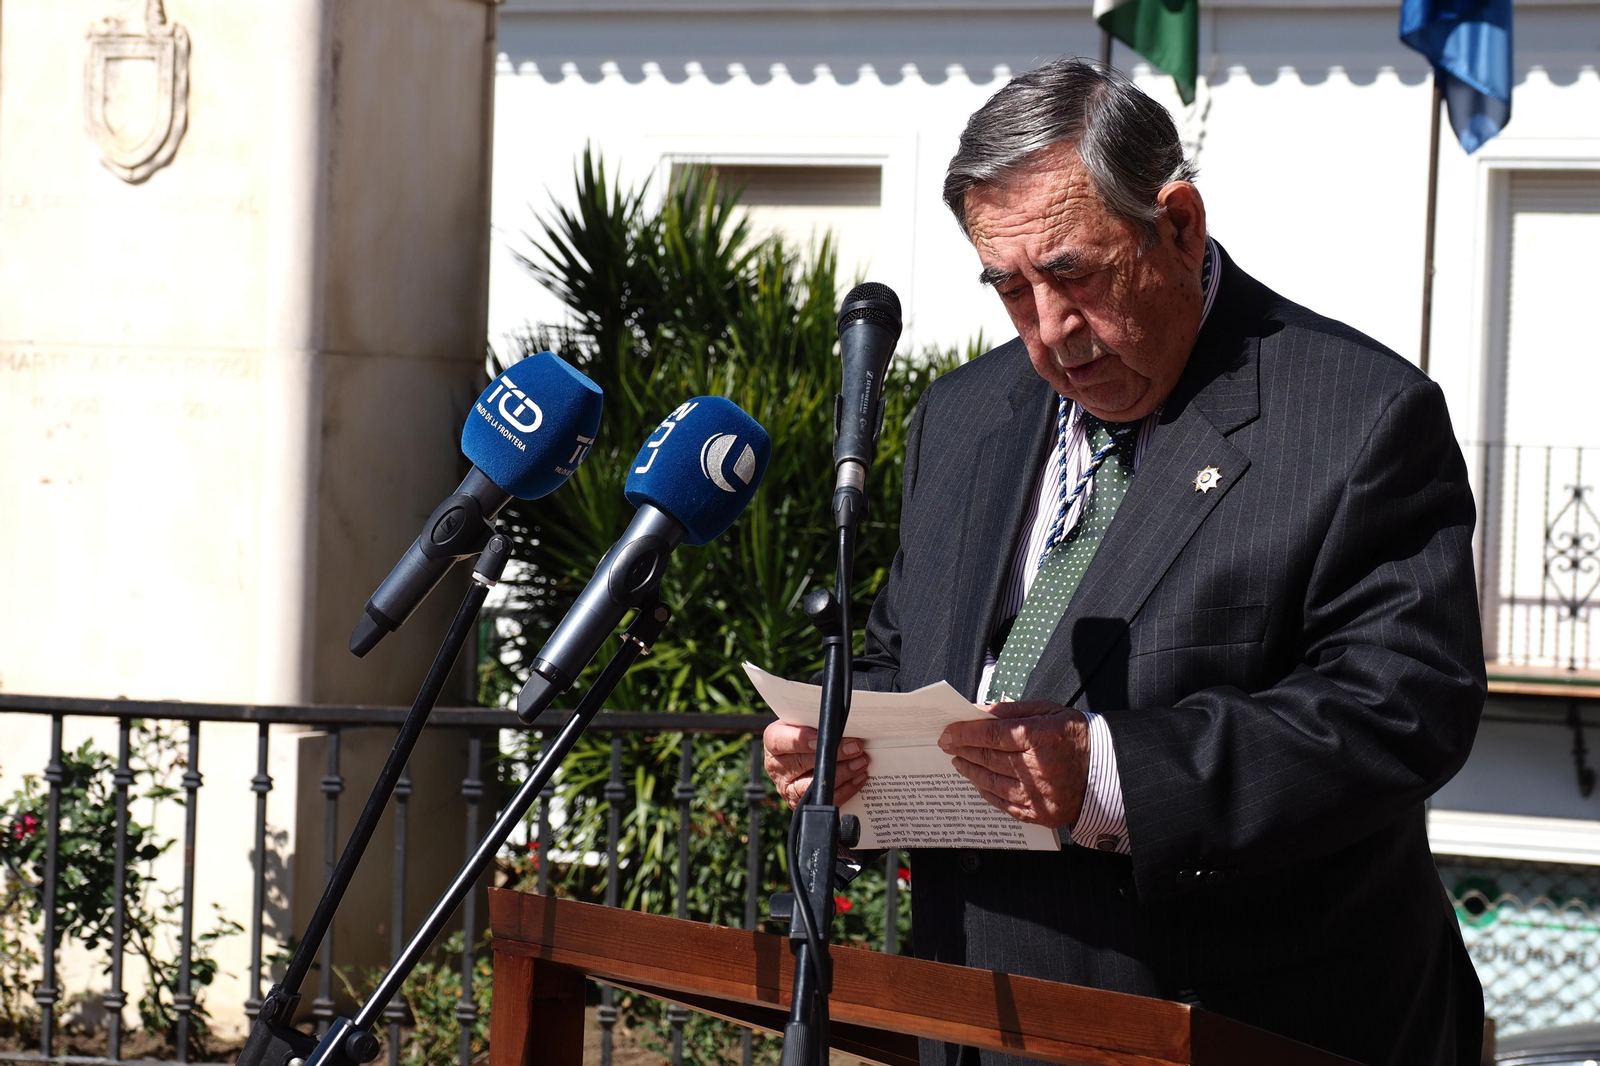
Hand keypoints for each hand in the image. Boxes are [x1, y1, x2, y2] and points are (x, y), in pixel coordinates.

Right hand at [762, 720, 869, 808]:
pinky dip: (844, 790)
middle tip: (855, 748)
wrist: (804, 751)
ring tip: (860, 763)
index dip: (802, 740)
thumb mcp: (806, 721)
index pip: (781, 740)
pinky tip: (858, 778)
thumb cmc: (807, 731)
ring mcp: (787, 788)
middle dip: (833, 754)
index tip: (825, 737)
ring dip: (841, 774)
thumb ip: (817, 722)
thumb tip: (841, 723)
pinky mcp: (801, 803)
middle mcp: (776, 766)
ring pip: (811, 786)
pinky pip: (823, 801)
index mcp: (774, 741)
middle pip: (801, 763)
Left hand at [938, 701, 1089, 828]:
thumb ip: (1013, 710)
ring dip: (970, 770)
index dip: (964, 733)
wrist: (1108, 772)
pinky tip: (978, 782)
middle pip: (987, 758)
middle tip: (948, 745)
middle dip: (962, 749)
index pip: (990, 735)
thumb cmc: (1077, 738)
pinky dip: (986, 792)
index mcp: (1038, 738)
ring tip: (960, 761)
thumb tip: (981, 712)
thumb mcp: (1049, 711)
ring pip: (990, 782)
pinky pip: (1003, 803)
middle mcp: (1035, 768)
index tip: (948, 732)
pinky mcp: (1038, 813)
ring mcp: (1036, 794)